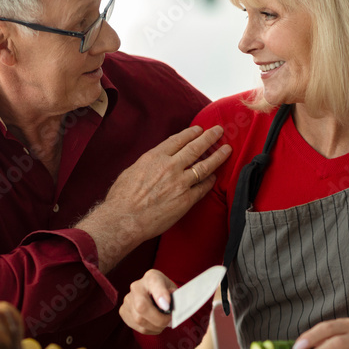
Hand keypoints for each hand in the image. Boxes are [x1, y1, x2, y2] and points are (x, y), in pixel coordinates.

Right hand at [77, 125, 231, 271]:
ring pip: (205, 166)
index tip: (199, 129)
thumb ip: (148, 164)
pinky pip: (203, 187)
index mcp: (155, 157)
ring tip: (227, 150)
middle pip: (195, 148)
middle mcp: (170, 166)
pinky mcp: (186, 200)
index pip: (178, 140)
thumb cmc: (122, 198)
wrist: (125, 219)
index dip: (191, 133)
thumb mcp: (132, 171)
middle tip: (219, 131)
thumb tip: (156, 162)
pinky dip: (210, 181)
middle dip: (209, 137)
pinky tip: (214, 177)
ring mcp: (180, 183)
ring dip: (218, 156)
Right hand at [120, 269, 175, 334]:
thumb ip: (173, 296)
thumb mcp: (173, 290)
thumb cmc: (165, 292)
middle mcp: (136, 286)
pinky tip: (154, 325)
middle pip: (142, 307)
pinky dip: (149, 329)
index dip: (160, 295)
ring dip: (155, 327)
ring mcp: (127, 299)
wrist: (153, 293)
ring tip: (162, 323)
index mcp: (151, 277)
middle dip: (158, 320)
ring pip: (139, 320)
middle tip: (168, 321)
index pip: (154, 283)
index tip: (167, 306)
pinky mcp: (123, 311)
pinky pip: (136, 327)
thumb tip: (166, 305)